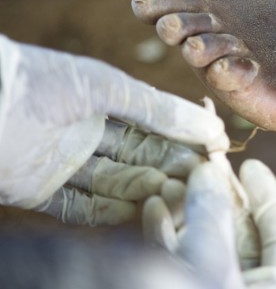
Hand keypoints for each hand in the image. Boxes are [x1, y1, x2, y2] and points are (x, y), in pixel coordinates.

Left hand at [0, 35, 227, 224]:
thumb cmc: (43, 81)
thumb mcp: (109, 87)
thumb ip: (159, 108)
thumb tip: (212, 125)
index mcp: (104, 101)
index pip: (155, 125)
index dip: (185, 136)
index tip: (217, 149)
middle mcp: (87, 133)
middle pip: (140, 157)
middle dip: (170, 167)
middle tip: (200, 179)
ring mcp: (64, 163)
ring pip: (116, 184)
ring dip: (145, 190)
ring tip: (173, 194)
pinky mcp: (39, 191)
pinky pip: (81, 208)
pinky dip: (108, 213)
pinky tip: (136, 212)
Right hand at [143, 160, 275, 288]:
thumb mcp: (209, 264)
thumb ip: (213, 216)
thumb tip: (210, 173)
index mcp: (270, 288)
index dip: (269, 196)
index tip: (250, 166)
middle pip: (241, 234)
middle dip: (220, 198)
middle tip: (201, 166)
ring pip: (205, 244)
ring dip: (188, 210)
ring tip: (171, 181)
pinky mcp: (176, 287)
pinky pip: (176, 260)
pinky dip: (165, 233)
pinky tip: (151, 208)